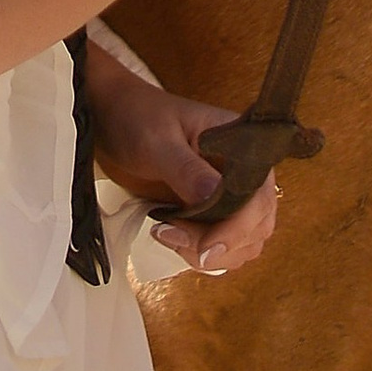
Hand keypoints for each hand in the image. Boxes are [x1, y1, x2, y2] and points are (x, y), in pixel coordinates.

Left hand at [83, 28, 282, 277]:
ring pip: (240, 244)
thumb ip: (187, 170)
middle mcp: (242, 175)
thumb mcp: (159, 141)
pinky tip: (166, 235)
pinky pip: (217, 246)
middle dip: (219, 244)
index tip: (207, 247)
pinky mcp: (206, 213)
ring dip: (206, 252)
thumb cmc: (137, 117)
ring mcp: (226, 197)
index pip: (259, 198)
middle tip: (171, 234)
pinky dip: (196, 252)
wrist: (112, 119)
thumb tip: (216, 198)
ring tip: (165, 233)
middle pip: (256, 227)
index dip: (239, 228)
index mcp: (242, 148)